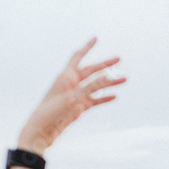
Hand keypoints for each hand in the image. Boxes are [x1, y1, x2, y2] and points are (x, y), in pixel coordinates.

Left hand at [17, 38, 125, 154]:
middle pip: (91, 70)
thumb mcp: (72, 98)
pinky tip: (114, 96)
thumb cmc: (52, 111)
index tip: (96, 38)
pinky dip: (104, 98)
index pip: (78, 56)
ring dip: (110, 83)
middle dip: (105, 65)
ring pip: (96, 86)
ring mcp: (76, 95)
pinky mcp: (79, 107)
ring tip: (124, 80)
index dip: (87, 47)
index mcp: (66, 76)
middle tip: (119, 59)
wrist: (43, 129)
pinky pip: (95, 100)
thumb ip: (91, 87)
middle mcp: (72, 83)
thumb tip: (107, 76)